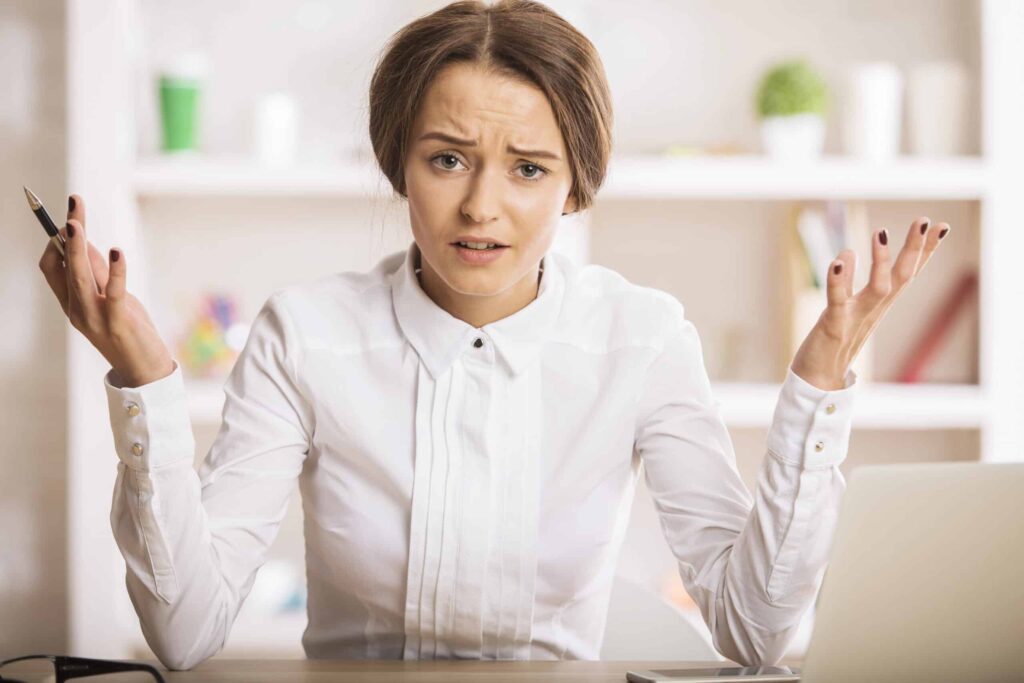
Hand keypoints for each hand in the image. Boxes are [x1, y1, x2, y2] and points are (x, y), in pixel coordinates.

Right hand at [38, 194, 174, 387]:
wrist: (144, 371)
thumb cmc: (129, 331)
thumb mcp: (112, 298)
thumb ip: (99, 274)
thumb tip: (85, 241)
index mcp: (71, 303)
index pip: (52, 267)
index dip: (56, 241)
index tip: (67, 217)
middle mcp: (76, 309)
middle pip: (64, 265)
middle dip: (67, 234)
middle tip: (73, 205)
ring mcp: (94, 317)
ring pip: (80, 276)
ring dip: (76, 248)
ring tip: (75, 223)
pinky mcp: (117, 321)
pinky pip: (113, 292)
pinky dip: (115, 270)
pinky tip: (116, 252)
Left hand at [790, 216, 950, 390]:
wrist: (817, 381)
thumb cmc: (832, 344)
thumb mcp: (846, 307)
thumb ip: (847, 282)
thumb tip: (848, 251)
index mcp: (879, 305)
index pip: (907, 273)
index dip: (924, 251)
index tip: (940, 226)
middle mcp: (873, 310)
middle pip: (902, 276)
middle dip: (915, 249)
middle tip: (925, 221)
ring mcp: (856, 319)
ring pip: (878, 288)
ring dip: (881, 260)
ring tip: (881, 231)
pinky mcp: (834, 327)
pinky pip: (839, 301)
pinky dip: (840, 281)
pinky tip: (839, 260)